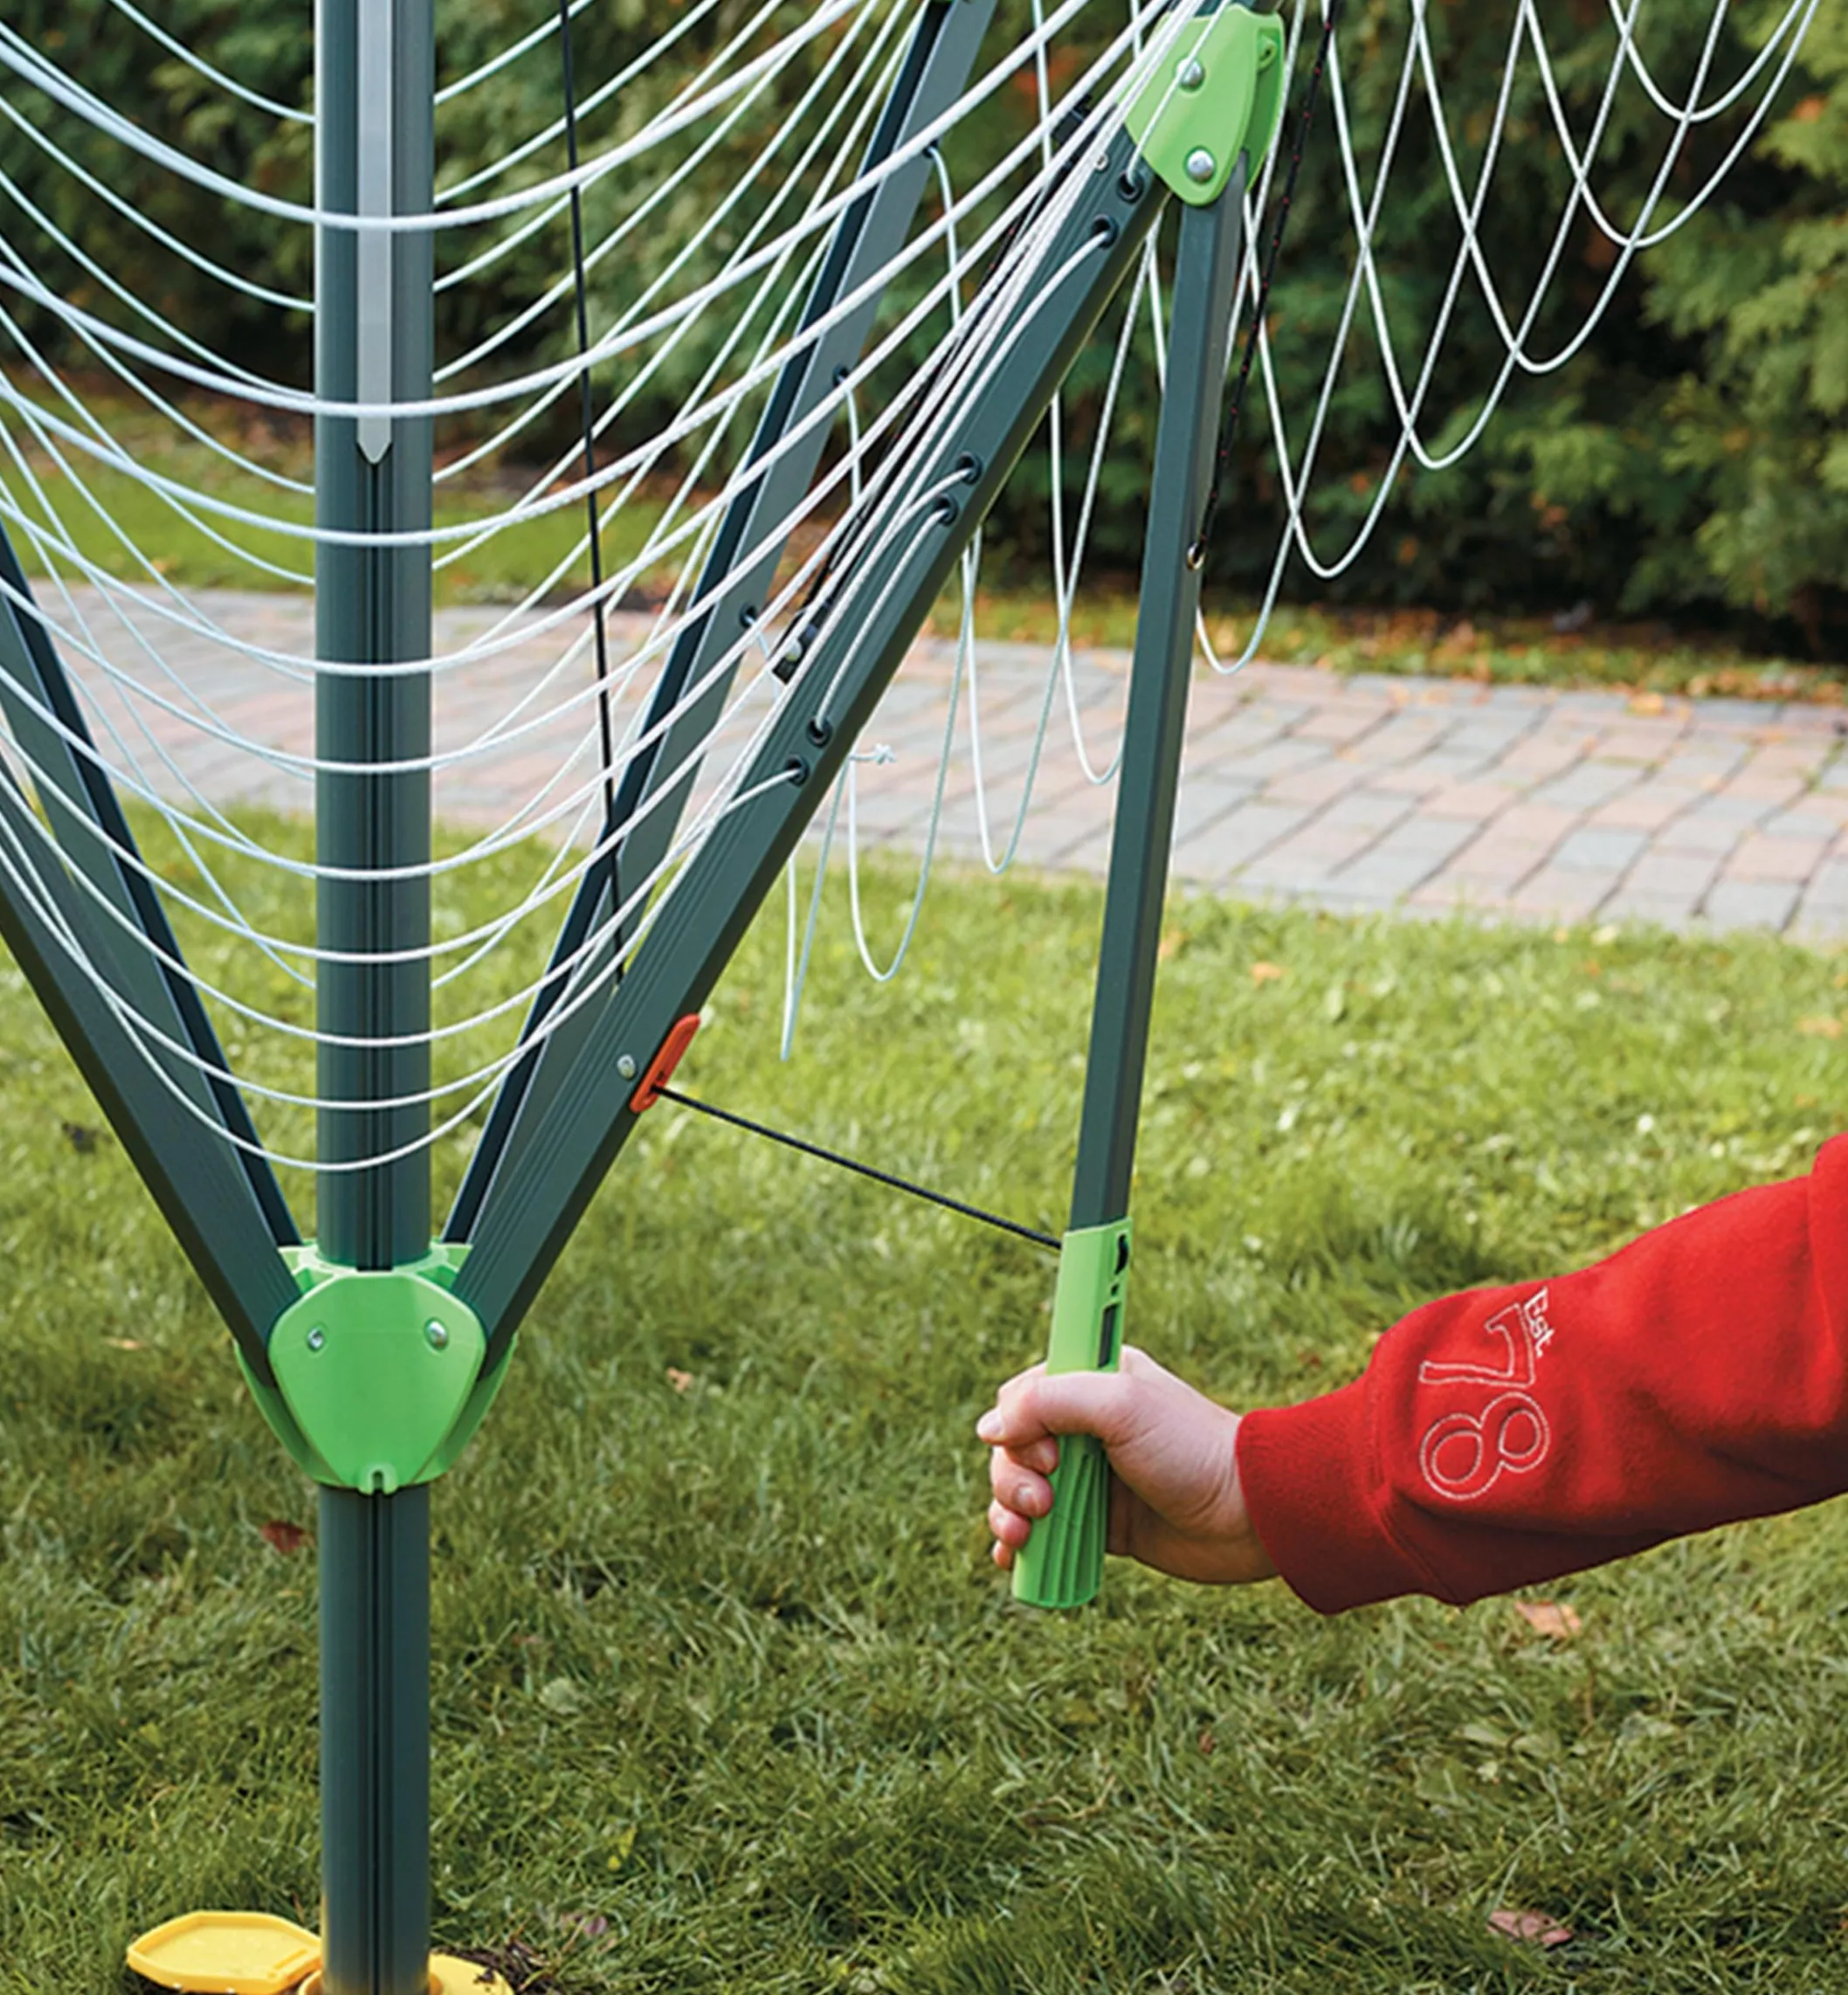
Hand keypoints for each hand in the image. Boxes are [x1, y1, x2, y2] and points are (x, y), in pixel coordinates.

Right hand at [977, 1345, 1276, 1585]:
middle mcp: (1087, 1427)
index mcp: (1092, 1382)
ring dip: (1008, 1515)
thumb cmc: (1189, 1448)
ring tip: (1027, 1538)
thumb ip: (1048, 1403)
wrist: (1248, 1514)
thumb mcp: (1118, 1406)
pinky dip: (1022, 1546)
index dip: (1017, 1426)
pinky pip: (1044, 1533)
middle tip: (1043, 1504)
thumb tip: (988, 1429)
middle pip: (1013, 1449)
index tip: (1047, 1451)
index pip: (1022, 1396)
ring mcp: (1092, 1477)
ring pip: (1020, 1492)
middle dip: (1012, 1480)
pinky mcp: (1102, 1524)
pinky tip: (1014, 1559)